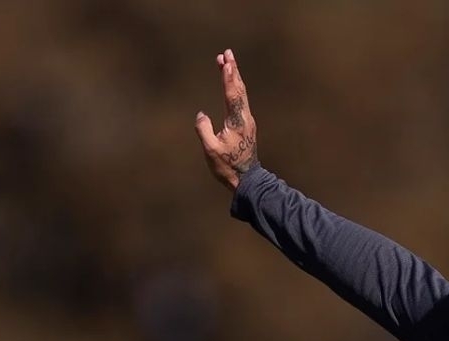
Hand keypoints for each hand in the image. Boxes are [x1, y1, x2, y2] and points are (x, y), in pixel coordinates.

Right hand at [195, 49, 257, 190]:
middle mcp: (245, 118)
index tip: (226, 62)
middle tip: (227, 54)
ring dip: (234, 77)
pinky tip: (232, 85)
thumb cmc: (228, 166)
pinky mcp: (246, 125)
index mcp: (237, 122)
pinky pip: (240, 101)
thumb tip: (201, 114)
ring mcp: (247, 121)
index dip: (228, 78)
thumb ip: (204, 130)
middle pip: (239, 89)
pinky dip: (235, 88)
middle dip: (232, 70)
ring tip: (227, 63)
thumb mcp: (211, 150)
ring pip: (241, 94)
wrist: (247, 179)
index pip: (232, 95)